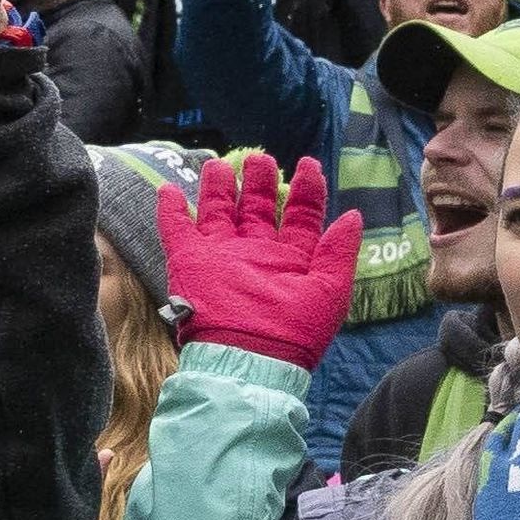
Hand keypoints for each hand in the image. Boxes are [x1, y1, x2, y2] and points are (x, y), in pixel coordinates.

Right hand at [156, 151, 361, 366]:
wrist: (248, 361)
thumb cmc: (295, 331)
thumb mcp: (331, 289)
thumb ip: (339, 250)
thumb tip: (352, 214)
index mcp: (292, 258)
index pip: (301, 214)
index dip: (306, 188)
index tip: (308, 163)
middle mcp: (257, 254)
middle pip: (257, 208)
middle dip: (259, 181)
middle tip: (259, 158)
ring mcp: (223, 257)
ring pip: (218, 213)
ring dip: (217, 189)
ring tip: (217, 165)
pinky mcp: (191, 264)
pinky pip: (177, 232)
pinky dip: (170, 211)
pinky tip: (167, 190)